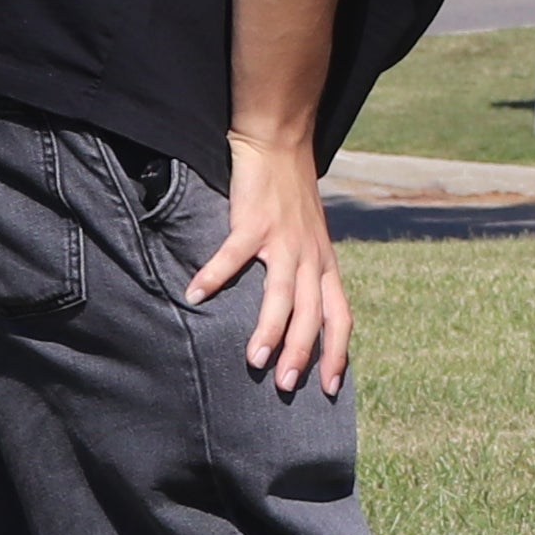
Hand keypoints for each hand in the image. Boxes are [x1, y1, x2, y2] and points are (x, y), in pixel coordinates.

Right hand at [185, 129, 349, 396]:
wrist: (278, 146)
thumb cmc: (291, 198)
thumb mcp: (312, 240)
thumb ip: (307, 275)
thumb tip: (298, 319)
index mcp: (324, 265)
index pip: (339, 317)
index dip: (337, 354)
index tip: (328, 389)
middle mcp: (310, 257)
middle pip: (312, 315)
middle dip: (301, 354)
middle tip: (285, 386)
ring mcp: (284, 240)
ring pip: (282, 294)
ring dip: (268, 329)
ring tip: (253, 359)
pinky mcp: (254, 222)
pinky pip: (233, 256)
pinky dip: (213, 276)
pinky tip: (194, 294)